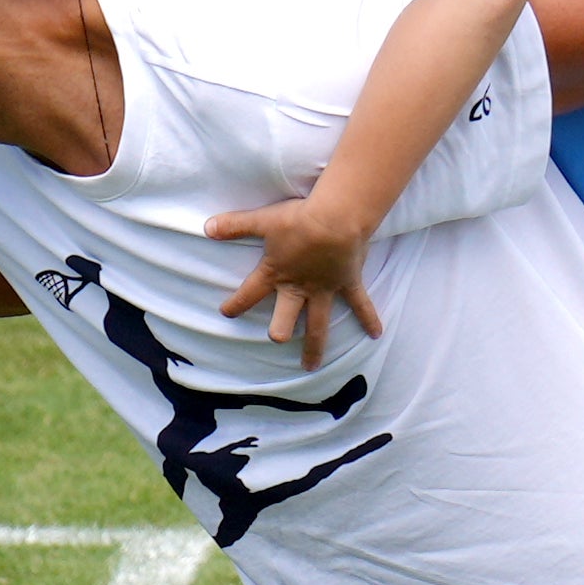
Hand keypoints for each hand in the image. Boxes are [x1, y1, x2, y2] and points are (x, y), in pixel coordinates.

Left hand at [201, 196, 384, 371]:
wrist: (335, 218)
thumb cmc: (299, 219)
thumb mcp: (263, 220)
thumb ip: (235, 226)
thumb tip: (207, 227)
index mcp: (276, 274)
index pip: (249, 294)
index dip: (236, 305)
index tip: (226, 313)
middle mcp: (298, 288)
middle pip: (285, 320)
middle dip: (279, 332)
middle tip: (277, 338)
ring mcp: (324, 290)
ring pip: (318, 325)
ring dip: (315, 347)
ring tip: (311, 366)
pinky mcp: (347, 284)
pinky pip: (361, 305)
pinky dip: (369, 319)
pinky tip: (376, 335)